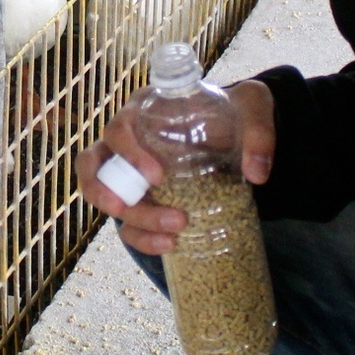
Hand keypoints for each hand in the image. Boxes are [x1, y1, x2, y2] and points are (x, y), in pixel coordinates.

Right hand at [81, 79, 275, 255]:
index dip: (128, 153)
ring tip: (171, 235)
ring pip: (107, 197)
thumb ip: (259, 131)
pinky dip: (142, 238)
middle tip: (134, 209)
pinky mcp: (143, 199)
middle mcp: (129, 141)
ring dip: (133, 221)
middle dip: (108, 192)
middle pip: (96, 166)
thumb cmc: (236, 113)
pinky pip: (128, 222)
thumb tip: (257, 172)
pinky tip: (170, 245)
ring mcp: (131, 173)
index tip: (157, 176)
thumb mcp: (254, 108)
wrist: (240, 133)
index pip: (118, 128)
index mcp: (145, 111)